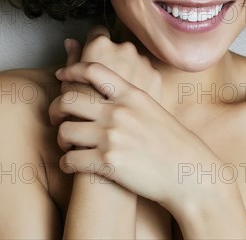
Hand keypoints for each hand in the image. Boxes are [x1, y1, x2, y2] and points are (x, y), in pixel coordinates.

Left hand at [51, 61, 223, 210]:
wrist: (189, 175)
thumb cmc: (173, 144)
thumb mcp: (153, 109)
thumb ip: (130, 95)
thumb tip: (112, 83)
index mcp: (131, 95)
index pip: (93, 71)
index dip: (71, 70)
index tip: (61, 77)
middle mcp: (119, 112)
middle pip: (69, 99)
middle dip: (55, 108)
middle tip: (55, 117)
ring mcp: (112, 137)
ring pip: (66, 130)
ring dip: (61, 138)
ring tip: (67, 144)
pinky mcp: (107, 163)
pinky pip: (70, 159)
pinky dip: (66, 162)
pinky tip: (71, 164)